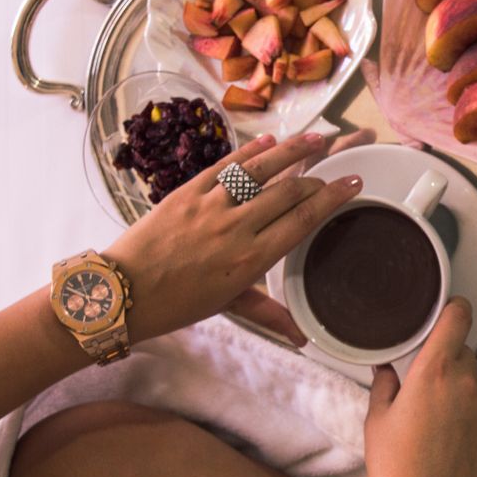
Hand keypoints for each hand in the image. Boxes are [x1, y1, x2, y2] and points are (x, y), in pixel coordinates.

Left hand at [103, 132, 361, 345]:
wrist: (124, 292)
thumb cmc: (178, 303)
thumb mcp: (228, 307)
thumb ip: (269, 314)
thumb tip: (302, 339)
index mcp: (250, 259)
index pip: (302, 220)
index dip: (331, 198)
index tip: (353, 184)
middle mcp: (236, 227)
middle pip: (288, 191)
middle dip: (318, 176)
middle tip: (335, 168)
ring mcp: (211, 205)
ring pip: (260, 169)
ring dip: (291, 150)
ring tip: (317, 137)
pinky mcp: (187, 191)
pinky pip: (225, 165)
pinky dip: (249, 151)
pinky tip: (268, 140)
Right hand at [363, 298, 476, 476]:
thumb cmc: (393, 467)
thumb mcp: (377, 420)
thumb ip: (384, 384)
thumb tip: (387, 367)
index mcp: (435, 370)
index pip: (458, 317)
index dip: (454, 309)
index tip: (448, 312)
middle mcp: (469, 383)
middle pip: (465, 354)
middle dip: (450, 363)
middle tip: (429, 389)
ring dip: (465, 392)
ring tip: (442, 423)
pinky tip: (457, 443)